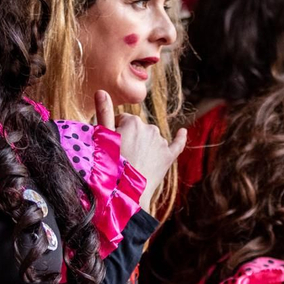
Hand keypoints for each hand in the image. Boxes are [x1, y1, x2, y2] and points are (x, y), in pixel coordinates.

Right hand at [95, 91, 186, 209]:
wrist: (126, 193)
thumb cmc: (110, 166)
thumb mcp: (103, 139)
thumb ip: (104, 113)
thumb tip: (101, 90)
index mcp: (133, 122)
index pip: (122, 120)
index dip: (115, 132)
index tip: (111, 145)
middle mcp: (150, 128)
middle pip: (137, 129)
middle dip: (130, 138)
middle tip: (121, 157)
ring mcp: (162, 143)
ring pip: (152, 138)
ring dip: (145, 145)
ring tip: (134, 161)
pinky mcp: (169, 157)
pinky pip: (177, 144)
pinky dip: (180, 138)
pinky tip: (183, 132)